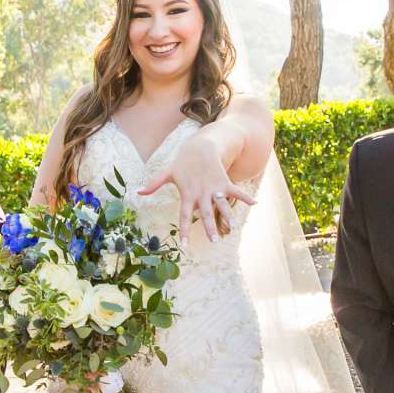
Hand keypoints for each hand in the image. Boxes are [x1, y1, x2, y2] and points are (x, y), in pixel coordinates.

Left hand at [136, 136, 255, 241]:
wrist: (200, 146)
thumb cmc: (183, 162)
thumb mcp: (168, 172)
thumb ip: (154, 183)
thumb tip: (138, 191)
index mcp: (187, 194)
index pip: (183, 216)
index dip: (184, 231)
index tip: (185, 246)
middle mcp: (201, 193)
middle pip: (205, 213)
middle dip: (210, 227)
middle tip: (214, 241)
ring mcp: (214, 188)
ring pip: (222, 204)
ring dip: (228, 214)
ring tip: (233, 226)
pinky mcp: (224, 182)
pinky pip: (236, 191)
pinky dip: (245, 197)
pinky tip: (255, 204)